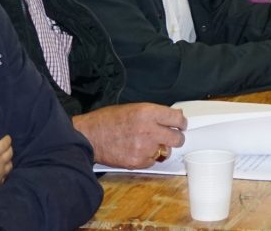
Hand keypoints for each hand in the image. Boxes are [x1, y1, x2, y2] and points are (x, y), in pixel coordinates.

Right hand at [0, 125, 12, 197]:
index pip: (5, 143)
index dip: (7, 139)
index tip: (7, 137)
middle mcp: (1, 162)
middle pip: (10, 152)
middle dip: (9, 147)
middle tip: (6, 146)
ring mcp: (2, 173)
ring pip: (10, 163)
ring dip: (9, 159)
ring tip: (6, 157)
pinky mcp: (0, 182)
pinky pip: (7, 174)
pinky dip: (6, 170)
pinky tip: (3, 171)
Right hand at [72, 102, 186, 168]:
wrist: (89, 136)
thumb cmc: (107, 120)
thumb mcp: (133, 108)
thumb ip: (154, 113)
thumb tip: (173, 116)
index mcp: (147, 113)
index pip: (177, 118)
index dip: (181, 122)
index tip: (181, 125)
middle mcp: (148, 130)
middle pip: (177, 138)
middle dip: (176, 137)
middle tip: (171, 136)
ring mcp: (143, 148)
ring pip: (166, 151)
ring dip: (161, 148)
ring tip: (148, 143)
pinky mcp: (137, 162)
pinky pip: (152, 161)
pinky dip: (148, 157)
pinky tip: (138, 150)